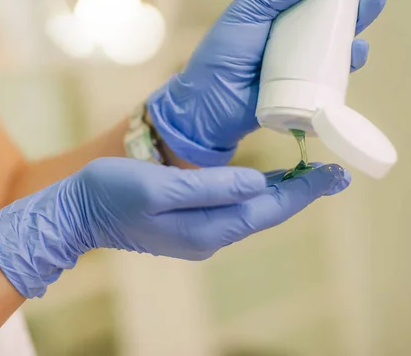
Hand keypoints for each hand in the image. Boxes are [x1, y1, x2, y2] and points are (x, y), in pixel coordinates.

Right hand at [0, 158, 349, 297]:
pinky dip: (252, 195)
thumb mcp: (158, 186)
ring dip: (278, 194)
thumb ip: (209, 186)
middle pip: (262, 214)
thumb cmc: (112, 192)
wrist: (77, 211)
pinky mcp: (186, 223)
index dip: (301, 193)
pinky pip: (230, 209)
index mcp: (204, 229)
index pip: (265, 210)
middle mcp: (207, 236)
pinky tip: (262, 181)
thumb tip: (257, 182)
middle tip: (332, 173)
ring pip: (248, 212)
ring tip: (306, 174)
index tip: (333, 175)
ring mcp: (196, 233)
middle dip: (298, 194)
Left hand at [148, 0, 395, 166]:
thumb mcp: (249, 13)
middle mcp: (293, 34)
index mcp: (277, 12)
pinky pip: (335, 73)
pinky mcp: (307, 88)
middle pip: (332, 11)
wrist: (209, 105)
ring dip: (359, 22)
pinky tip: (357, 49)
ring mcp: (301, 62)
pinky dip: (350, 61)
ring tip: (373, 4)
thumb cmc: (223, 54)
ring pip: (338, 39)